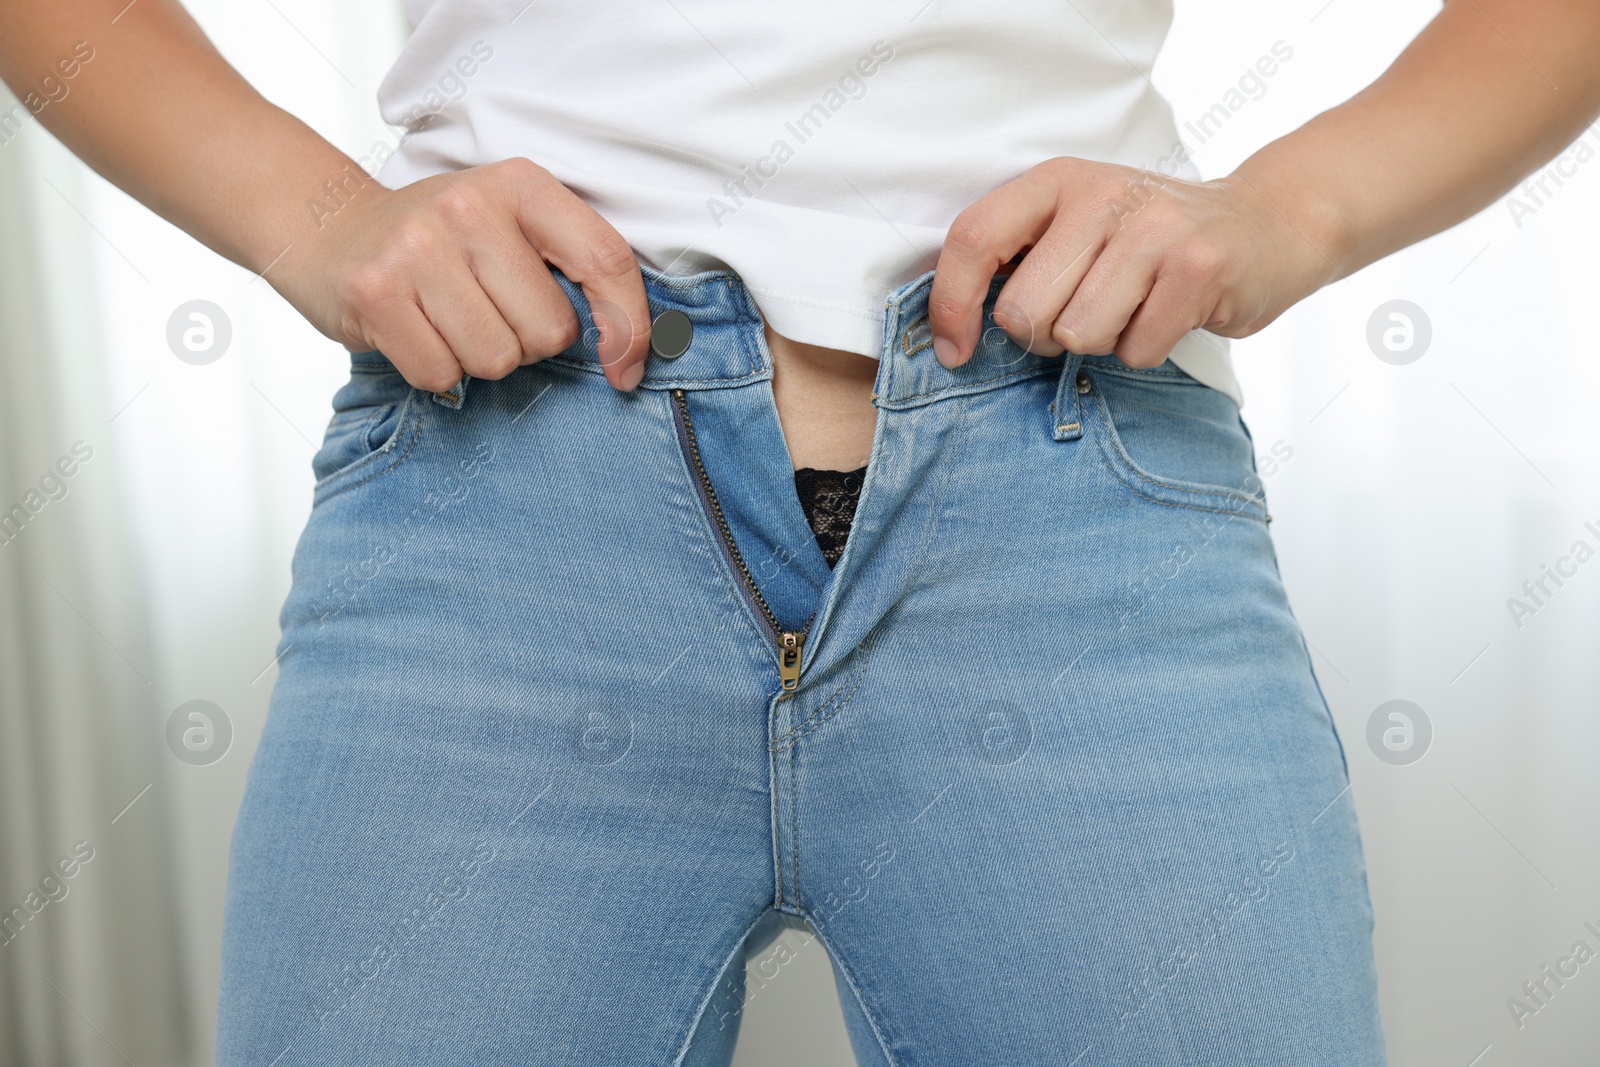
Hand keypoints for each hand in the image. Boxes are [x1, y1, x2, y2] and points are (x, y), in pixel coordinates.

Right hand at [272, 157, 651, 391]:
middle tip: (487, 311)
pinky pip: (443, 374)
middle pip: (549, 331)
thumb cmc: (440, 241)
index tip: (624, 368)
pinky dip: (435, 370)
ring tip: (449, 319)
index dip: (630, 326)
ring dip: (479, 358)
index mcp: (521, 185)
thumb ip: (571, 269)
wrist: (328, 227)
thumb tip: (629, 357)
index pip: (605, 258)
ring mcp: (418, 248)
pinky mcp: (376, 293)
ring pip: (497, 360)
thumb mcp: (510, 224)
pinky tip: (416, 332)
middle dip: (527, 342)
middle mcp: (471, 208)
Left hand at [927, 157, 1337, 369]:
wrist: (1270, 224)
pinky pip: (1135, 351)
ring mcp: (1154, 228)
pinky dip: (1147, 350)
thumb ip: (1021, 261)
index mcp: (1057, 180)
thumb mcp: (1080, 227)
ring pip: (1078, 336)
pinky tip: (1171, 314)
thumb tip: (952, 332)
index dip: (951, 305)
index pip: (974, 238)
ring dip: (1103, 341)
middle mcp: (1102, 194)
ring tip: (1135, 306)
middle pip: (1024, 311)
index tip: (956, 352)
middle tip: (1090, 310)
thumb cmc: (1154, 241)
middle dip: (1047, 335)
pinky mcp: (1199, 267)